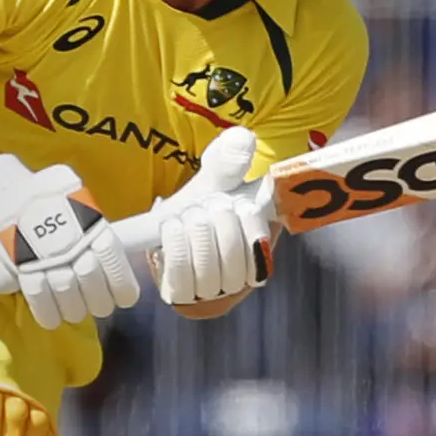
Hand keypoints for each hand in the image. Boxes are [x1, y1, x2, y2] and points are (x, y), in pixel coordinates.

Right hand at [0, 153, 140, 329]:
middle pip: (91, 280)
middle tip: (98, 305)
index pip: (113, 260)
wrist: (9, 196)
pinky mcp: (24, 268)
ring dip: (74, 309)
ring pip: (67, 293)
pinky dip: (46, 312)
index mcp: (93, 227)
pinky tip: (52, 319)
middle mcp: (73, 244)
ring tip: (75, 311)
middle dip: (99, 301)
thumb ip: (96, 222)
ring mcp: (48, 258)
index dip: (123, 284)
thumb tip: (113, 242)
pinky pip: (38, 297)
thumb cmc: (50, 198)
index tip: (125, 298)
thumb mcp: (80, 201)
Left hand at [149, 127, 271, 306]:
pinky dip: (175, 251)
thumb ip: (231, 159)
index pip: (263, 261)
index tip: (240, 205)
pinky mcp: (181, 296)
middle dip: (216, 228)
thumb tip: (243, 140)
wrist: (173, 218)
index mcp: (258, 253)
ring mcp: (211, 291)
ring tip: (188, 216)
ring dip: (194, 239)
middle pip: (234, 268)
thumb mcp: (218, 176)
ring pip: (209, 278)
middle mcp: (238, 280)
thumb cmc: (203, 200)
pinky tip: (173, 231)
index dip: (251, 232)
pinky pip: (181, 284)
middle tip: (207, 205)